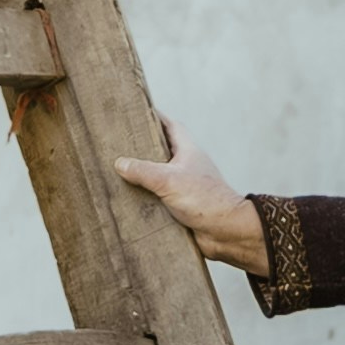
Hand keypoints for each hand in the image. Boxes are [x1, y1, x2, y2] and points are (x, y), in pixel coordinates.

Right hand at [116, 122, 266, 277]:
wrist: (226, 232)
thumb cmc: (205, 200)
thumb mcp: (169, 180)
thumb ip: (143, 170)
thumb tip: (120, 163)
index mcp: (187, 151)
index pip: (170, 126)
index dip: (155, 117)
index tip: (137, 112)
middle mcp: (186, 166)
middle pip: (162, 151)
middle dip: (144, 148)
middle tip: (120, 145)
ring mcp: (184, 187)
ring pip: (159, 177)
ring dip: (143, 177)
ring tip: (118, 175)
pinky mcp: (181, 207)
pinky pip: (160, 199)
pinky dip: (146, 200)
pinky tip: (130, 203)